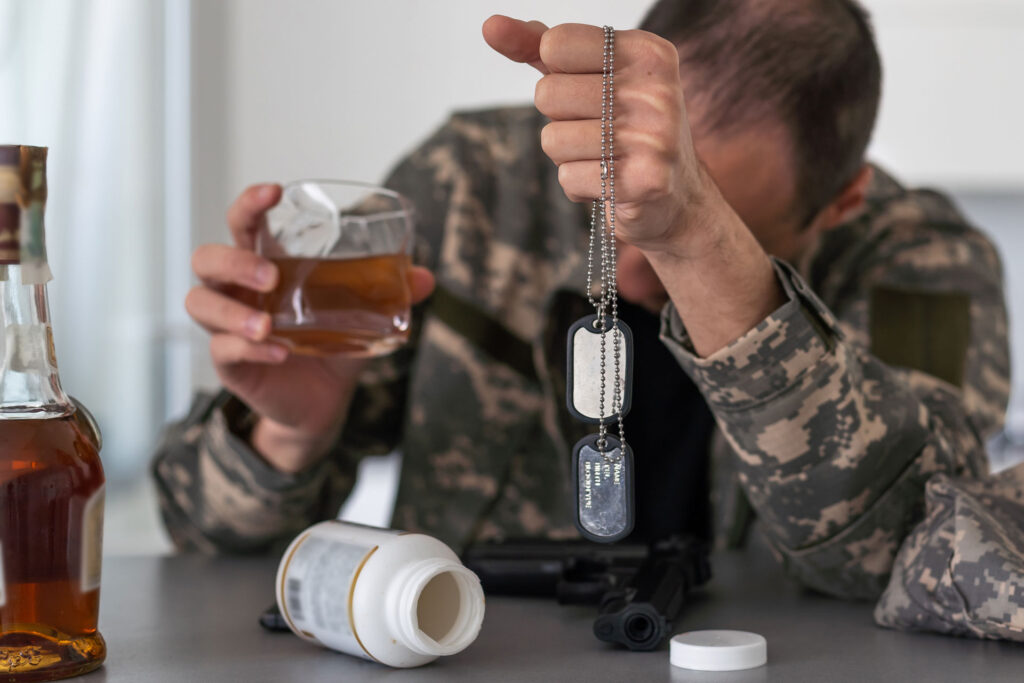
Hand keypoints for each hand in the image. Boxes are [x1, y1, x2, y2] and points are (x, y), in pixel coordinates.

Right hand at [187, 184, 434, 471]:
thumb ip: (390, 295)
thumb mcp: (364, 316)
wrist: (323, 403)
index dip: (250, 203)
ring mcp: (228, 326)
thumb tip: (426, 277)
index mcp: (265, 265)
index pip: (243, 224)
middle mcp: (238, 291)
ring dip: (232, 312)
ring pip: (200, 303)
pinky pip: (223, 350)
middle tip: (271, 276)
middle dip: (233, 260)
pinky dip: (250, 349)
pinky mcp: (230, 362)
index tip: (274, 192)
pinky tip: (280, 352)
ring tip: (267, 325)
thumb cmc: (332, 345)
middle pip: (206, 259)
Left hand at [485, 16, 783, 355]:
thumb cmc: (623, 129)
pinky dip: (579, 186)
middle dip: (559, 118)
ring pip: (553, 140)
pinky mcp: (645, 181)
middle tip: (599, 131)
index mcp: (646, 52)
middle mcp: (656, 89)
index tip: (590, 88)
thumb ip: (540, 47)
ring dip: (568, 156)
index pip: (555, 43)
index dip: (556, 72)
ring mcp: (654, 136)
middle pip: (547, 94)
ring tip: (604, 159)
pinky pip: (568, 178)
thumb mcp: (588, 78)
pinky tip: (610, 184)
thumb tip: (491, 26)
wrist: (676, 198)